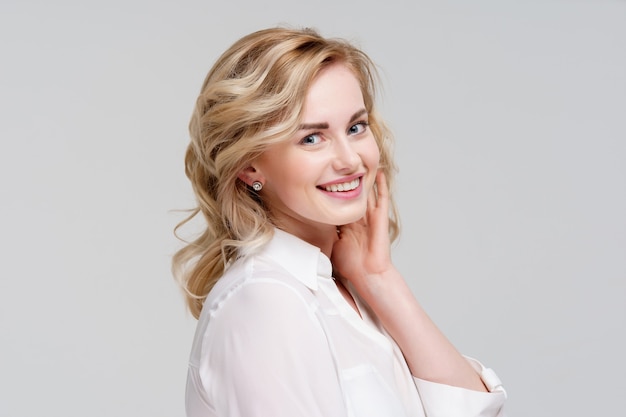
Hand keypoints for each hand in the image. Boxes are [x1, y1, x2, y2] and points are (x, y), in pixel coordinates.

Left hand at [331, 170, 394, 290]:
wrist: (367, 274)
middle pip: (354, 194)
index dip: (335, 191)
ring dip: (366, 178)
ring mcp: (371, 217)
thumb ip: (325, 233)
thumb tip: (309, 225)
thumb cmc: (351, 264)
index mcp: (349, 224)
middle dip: (349, 180)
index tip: (326, 177)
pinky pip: (382, 198)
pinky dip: (382, 185)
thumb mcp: (332, 244)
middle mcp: (360, 218)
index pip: (341, 202)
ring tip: (362, 162)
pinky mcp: (381, 218)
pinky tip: (379, 173)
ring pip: (368, 193)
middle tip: (343, 164)